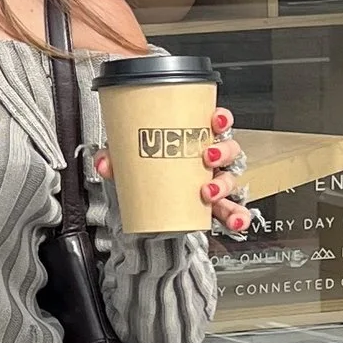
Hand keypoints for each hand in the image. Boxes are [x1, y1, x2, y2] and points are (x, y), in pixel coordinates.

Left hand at [96, 107, 252, 237]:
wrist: (144, 204)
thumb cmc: (146, 169)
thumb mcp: (129, 160)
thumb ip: (114, 158)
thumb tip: (104, 162)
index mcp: (195, 139)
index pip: (216, 123)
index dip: (221, 119)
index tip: (215, 121)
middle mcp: (210, 160)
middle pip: (229, 150)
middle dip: (223, 152)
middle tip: (208, 158)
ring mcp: (214, 183)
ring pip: (232, 179)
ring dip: (225, 185)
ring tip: (209, 193)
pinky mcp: (214, 208)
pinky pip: (233, 211)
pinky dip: (237, 217)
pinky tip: (235, 223)